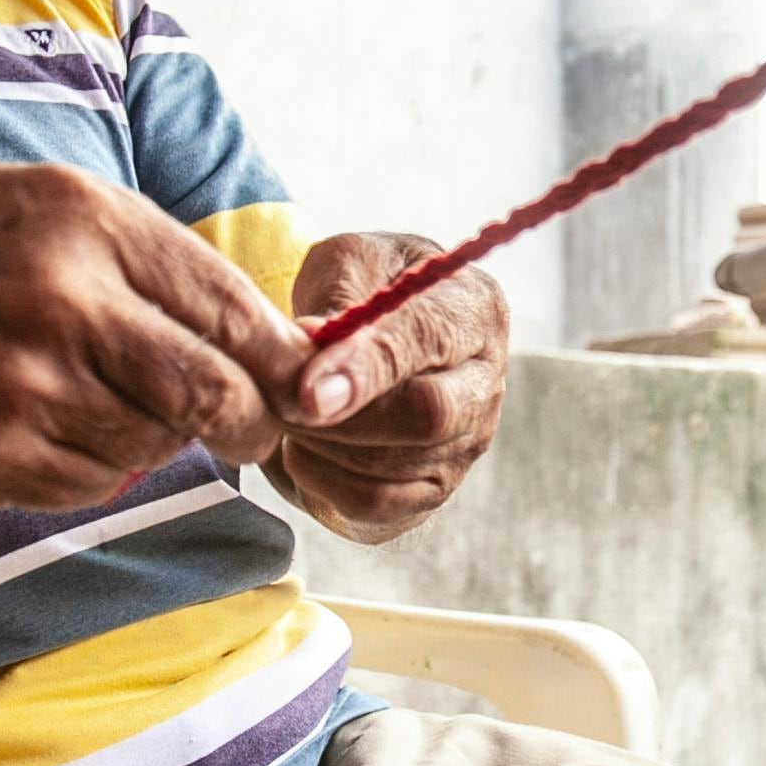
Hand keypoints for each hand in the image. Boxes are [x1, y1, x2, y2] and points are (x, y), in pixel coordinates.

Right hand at [0, 162, 311, 512]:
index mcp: (89, 219)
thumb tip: (262, 343)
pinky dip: (83, 471)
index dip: (281, 360)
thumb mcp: (41, 212)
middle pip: (214, 392)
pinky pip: (87, 484)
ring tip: (82, 401)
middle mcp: (66, 296)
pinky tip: (30, 429)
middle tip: (248, 432)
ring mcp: (26, 381)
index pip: (231, 306)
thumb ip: (146, 266)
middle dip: (248, 424)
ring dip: (145, 441)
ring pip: (152, 445)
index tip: (300, 384)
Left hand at [270, 233, 507, 543]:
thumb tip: (310, 345)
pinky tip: (301, 448)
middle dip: (342, 417)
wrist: (368, 333)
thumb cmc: (362, 288)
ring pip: (392, 467)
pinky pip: (375, 503)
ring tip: (284, 412)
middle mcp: (484, 381)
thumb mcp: (347, 262)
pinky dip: (323, 481)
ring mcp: (466, 442)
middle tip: (281, 400)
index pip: (428, 342)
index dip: (364, 369)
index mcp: (474, 309)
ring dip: (322, 446)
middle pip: (428, 419)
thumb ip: (336, 296)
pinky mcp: (433, 487)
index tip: (307, 391)